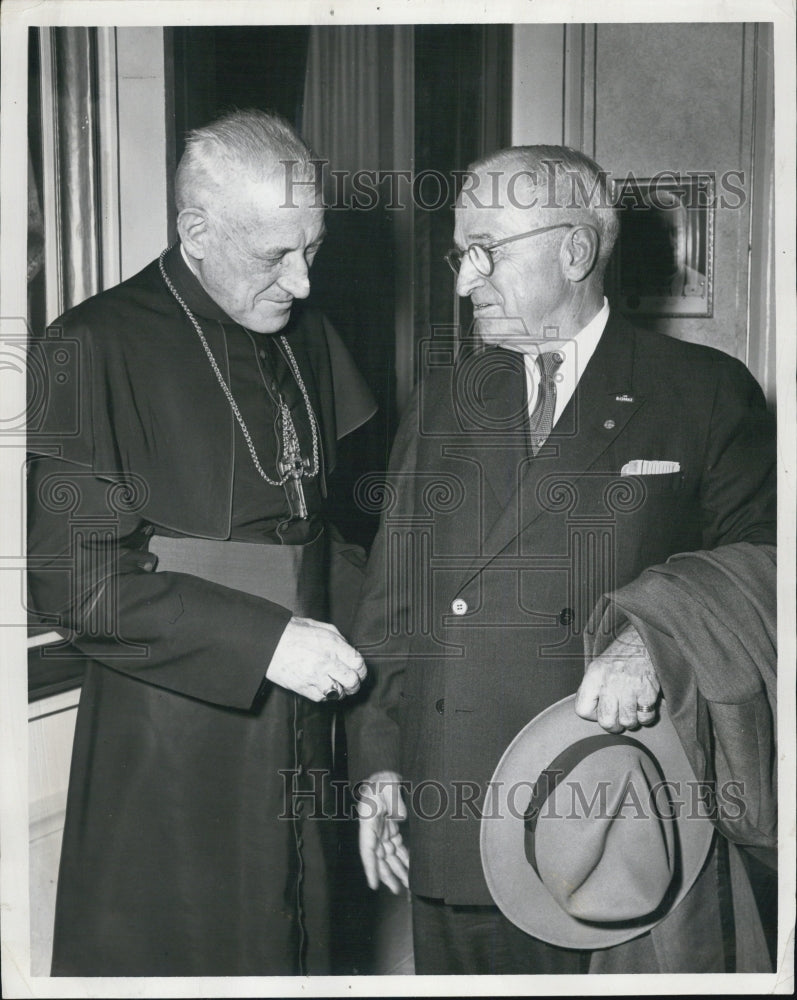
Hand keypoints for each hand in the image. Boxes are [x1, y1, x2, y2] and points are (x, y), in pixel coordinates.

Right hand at [266, 616, 365, 701]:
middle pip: (352, 681)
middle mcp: (326, 662)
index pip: (358, 664)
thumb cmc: (293, 632)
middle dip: (355, 684)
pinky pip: (321, 698)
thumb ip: (338, 639)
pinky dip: (325, 695)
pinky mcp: (303, 687)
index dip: (362, 671)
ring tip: (336, 686)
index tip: (359, 672)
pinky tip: (322, 687)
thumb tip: (349, 651)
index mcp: (333, 645)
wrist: (269, 642)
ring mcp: (315, 676)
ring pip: (338, 693)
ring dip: (340, 691)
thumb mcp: (320, 627)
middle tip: (352, 684)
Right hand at [357, 771, 408, 893]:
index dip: (370, 868)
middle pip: (379, 857)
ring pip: (388, 854)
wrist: (385, 770)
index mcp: (369, 820)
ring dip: (396, 869)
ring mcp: (382, 828)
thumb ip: (394, 802)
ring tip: (406, 885)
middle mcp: (374, 828)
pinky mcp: (391, 826)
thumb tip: (400, 817)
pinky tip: (409, 868)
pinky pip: (396, 845)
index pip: (368, 849)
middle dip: (387, 875)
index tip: (373, 885)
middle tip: (397, 890)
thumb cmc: (384, 777)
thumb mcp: (388, 786)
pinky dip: (402, 857)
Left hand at [575, 625, 659, 732]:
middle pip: (606, 722)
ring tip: (632, 709)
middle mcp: (609, 682)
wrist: (643, 639)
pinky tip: (643, 705)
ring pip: (628, 722)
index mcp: (593, 676)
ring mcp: (630, 687)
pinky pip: (645, 717)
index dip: (591, 715)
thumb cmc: (620, 657)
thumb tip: (590, 713)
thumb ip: (591, 689)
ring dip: (631, 720)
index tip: (600, 710)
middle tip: (618, 717)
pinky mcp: (648, 691)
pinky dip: (645, 716)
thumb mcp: (597, 667)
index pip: (582, 710)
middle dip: (613, 725)